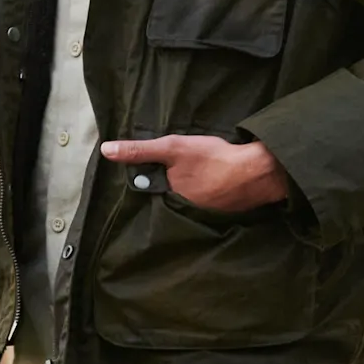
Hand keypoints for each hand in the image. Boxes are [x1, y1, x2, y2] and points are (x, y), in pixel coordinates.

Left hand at [101, 134, 288, 211]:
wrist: (257, 171)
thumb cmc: (212, 159)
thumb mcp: (172, 148)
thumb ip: (140, 150)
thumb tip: (105, 150)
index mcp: (171, 200)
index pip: (154, 193)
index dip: (155, 182)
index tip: (157, 172)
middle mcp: (186, 214)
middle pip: (174, 199)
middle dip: (174, 189)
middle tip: (181, 173)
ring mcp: (208, 215)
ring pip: (193, 202)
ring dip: (194, 193)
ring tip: (198, 177)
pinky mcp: (227, 213)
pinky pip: (212, 205)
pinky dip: (212, 195)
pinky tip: (217, 184)